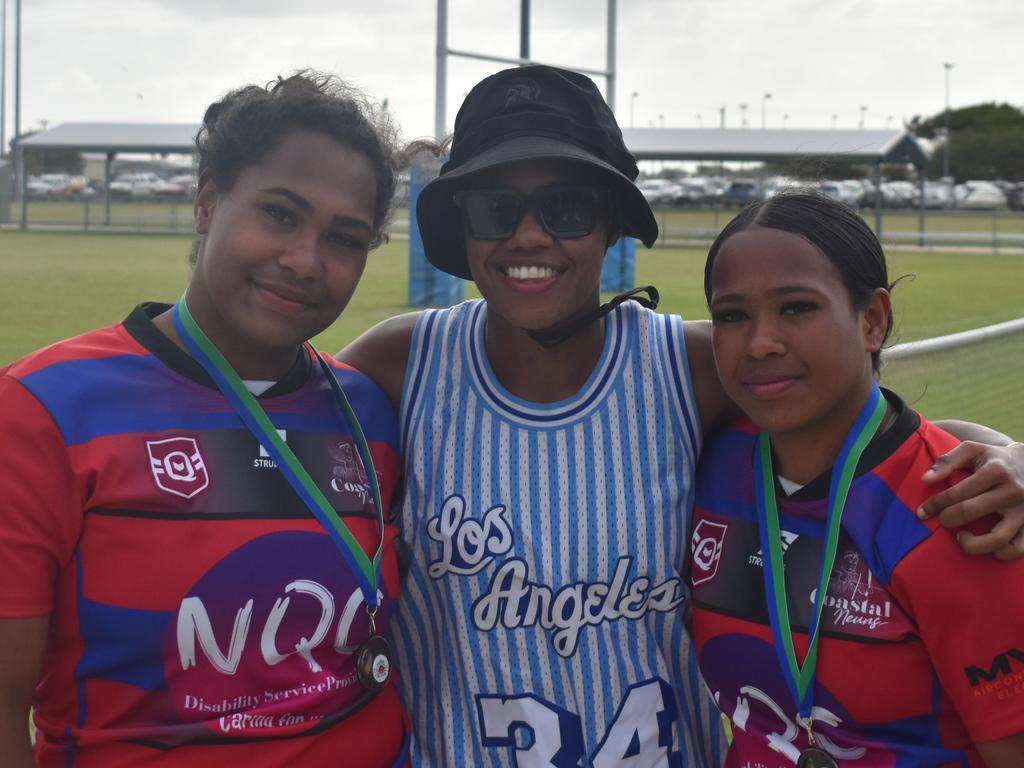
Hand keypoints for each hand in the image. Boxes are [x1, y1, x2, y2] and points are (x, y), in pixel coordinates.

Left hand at [918, 441, 1023, 559]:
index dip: (934, 505)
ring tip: (962, 537)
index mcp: (996, 471)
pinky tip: (986, 545)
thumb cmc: (993, 459)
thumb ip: (946, 461)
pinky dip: (999, 553)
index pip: (957, 493)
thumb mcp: (972, 450)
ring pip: (998, 539)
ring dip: (973, 544)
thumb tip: (925, 479)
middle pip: (970, 512)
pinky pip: (1017, 549)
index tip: (922, 512)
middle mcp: (1012, 492)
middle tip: (941, 520)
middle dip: (947, 519)